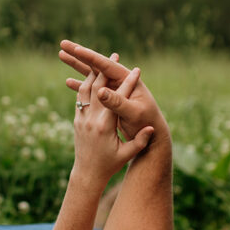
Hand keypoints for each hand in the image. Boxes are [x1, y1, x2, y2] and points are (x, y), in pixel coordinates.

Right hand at [59, 40, 168, 142]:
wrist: (152, 135)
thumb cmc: (146, 123)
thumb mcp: (133, 113)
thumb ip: (118, 102)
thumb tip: (100, 91)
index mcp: (128, 79)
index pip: (106, 64)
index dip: (90, 57)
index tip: (75, 49)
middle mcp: (120, 80)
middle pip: (96, 64)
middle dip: (79, 54)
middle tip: (62, 43)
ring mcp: (114, 88)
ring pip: (92, 73)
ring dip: (77, 65)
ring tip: (61, 54)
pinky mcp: (110, 98)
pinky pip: (92, 88)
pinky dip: (81, 84)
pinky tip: (67, 81)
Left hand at [73, 67, 153, 184]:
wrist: (87, 175)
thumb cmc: (110, 166)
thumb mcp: (127, 155)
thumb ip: (139, 141)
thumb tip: (152, 128)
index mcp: (104, 126)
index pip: (117, 99)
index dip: (128, 84)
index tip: (137, 71)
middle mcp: (90, 119)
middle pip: (98, 88)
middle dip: (106, 69)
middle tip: (115, 54)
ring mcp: (81, 119)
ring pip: (85, 90)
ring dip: (92, 73)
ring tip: (99, 60)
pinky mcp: (77, 120)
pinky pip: (80, 98)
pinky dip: (84, 85)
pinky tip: (90, 77)